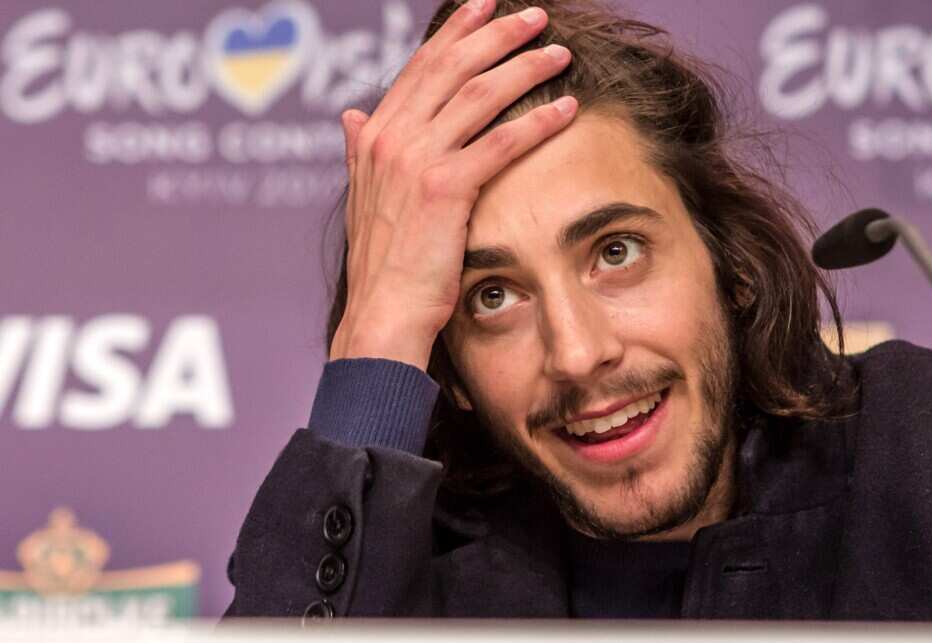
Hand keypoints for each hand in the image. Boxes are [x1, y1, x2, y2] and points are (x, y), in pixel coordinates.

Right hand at [329, 0, 576, 370]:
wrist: (382, 313)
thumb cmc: (384, 264)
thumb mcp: (366, 197)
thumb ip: (362, 150)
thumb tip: (353, 116)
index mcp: (375, 135)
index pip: (421, 66)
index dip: (456, 32)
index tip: (484, 7)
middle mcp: (391, 137)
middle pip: (453, 67)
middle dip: (497, 35)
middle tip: (535, 17)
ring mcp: (416, 160)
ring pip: (480, 95)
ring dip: (525, 67)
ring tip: (559, 53)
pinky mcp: (445, 189)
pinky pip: (501, 142)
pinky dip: (537, 121)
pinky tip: (568, 108)